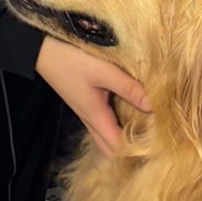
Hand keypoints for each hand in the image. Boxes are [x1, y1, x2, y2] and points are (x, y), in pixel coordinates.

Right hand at [35, 35, 150, 155]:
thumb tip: (155, 107)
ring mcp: (86, 112)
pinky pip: (104, 123)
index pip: (118, 148)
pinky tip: (132, 113)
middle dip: (131, 149)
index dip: (137, 151)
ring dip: (125, 137)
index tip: (159, 144)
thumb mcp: (103, 71)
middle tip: (155, 140)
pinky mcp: (85, 102)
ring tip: (148, 129)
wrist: (42, 49)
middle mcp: (90, 119)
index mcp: (96, 117)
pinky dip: (119, 124)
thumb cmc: (72, 60)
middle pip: (111, 148)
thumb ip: (129, 88)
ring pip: (107, 136)